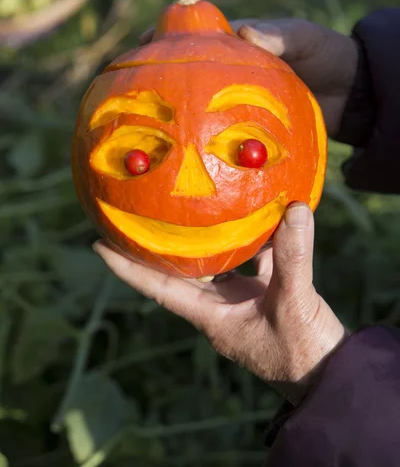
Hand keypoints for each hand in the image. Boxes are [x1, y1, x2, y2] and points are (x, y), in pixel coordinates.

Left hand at [93, 203, 345, 404]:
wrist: (328, 375)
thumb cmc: (302, 353)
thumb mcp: (294, 303)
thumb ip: (292, 256)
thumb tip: (294, 209)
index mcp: (210, 316)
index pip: (158, 289)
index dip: (127, 269)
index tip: (98, 245)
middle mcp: (218, 307)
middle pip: (179, 273)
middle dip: (158, 248)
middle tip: (138, 215)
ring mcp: (239, 302)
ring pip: (213, 265)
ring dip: (203, 240)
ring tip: (189, 209)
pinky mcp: (263, 296)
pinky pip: (249, 262)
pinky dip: (251, 241)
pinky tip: (258, 219)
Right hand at [140, 18, 357, 137]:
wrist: (352, 94)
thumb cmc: (327, 55)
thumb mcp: (305, 39)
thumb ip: (278, 35)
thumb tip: (245, 31)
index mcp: (238, 44)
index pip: (195, 36)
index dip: (167, 37)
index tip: (142, 42)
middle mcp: (230, 72)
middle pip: (187, 72)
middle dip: (159, 76)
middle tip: (127, 84)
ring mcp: (234, 103)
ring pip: (197, 103)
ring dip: (173, 111)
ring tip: (144, 122)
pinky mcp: (244, 128)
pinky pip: (218, 133)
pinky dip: (199, 138)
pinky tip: (182, 149)